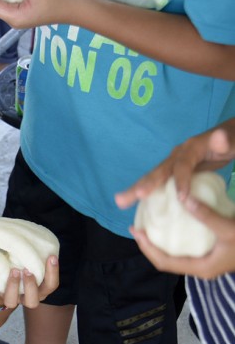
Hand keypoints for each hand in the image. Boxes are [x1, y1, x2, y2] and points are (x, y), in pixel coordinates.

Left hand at [0, 255, 58, 308]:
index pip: (50, 286)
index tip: (52, 257)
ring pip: (11, 301)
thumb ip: (32, 257)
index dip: (53, 273)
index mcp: (37, 290)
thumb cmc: (18, 267)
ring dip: (13, 285)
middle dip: (31, 286)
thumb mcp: (27, 263)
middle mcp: (24, 297)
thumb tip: (36, 237)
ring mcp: (7, 297)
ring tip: (13, 270)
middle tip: (28, 270)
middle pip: (32, 301)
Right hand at [116, 124, 234, 209]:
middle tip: (125, 198)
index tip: (181, 198)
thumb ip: (226, 141)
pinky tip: (138, 206)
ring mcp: (173, 163)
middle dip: (142, 186)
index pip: (181, 166)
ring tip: (119, 202)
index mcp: (190, 149)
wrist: (227, 138)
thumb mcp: (232, 141)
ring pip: (153, 177)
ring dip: (136, 190)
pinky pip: (159, 183)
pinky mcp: (174, 171)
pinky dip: (147, 193)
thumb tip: (219, 137)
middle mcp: (177, 155)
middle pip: (157, 171)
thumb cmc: (231, 141)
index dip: (180, 181)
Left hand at [130, 197, 234, 277]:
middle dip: (150, 245)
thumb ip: (206, 215)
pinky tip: (174, 222)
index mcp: (202, 268)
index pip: (163, 262)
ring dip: (161, 241)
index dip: (146, 248)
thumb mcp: (230, 227)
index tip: (136, 231)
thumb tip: (182, 200)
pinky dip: (177, 237)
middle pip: (166, 260)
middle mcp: (202, 268)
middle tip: (138, 226)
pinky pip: (187, 247)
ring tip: (151, 224)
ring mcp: (208, 262)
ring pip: (176, 254)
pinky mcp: (213, 254)